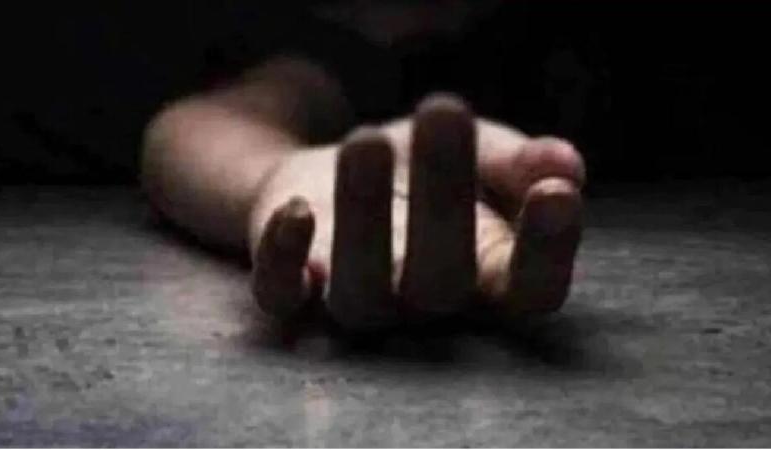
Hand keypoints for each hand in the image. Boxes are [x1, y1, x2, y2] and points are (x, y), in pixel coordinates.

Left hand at [248, 93, 584, 329]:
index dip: (547, 253)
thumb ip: (520, 163)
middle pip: (440, 283)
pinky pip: (282, 295)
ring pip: (360, 293)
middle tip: (445, 112)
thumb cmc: (427, 171)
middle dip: (444, 200)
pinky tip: (297, 210)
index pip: (529, 290)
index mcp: (484, 276)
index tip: (557, 194)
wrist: (346, 172)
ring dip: (363, 219)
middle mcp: (423, 303)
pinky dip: (284, 260)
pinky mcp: (294, 288)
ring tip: (367, 143)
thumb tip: (565, 166)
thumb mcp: (479, 153)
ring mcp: (357, 301)